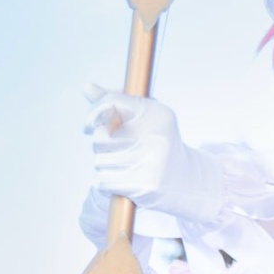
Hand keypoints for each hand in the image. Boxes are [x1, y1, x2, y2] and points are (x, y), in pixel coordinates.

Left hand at [82, 88, 223, 222]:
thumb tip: (86, 88)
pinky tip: (122, 180)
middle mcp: (155, 135)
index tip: (87, 126)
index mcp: (156, 113)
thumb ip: (116, 101)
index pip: (111, 103)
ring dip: (105, 165)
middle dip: (101, 145)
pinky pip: (104, 181)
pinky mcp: (144, 185)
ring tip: (125, 166)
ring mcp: (151, 161)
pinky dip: (105, 183)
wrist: (187, 181)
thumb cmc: (159, 143)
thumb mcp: (144, 117)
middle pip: (100, 136)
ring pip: (99, 161)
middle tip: (119, 150)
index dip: (92, 114)